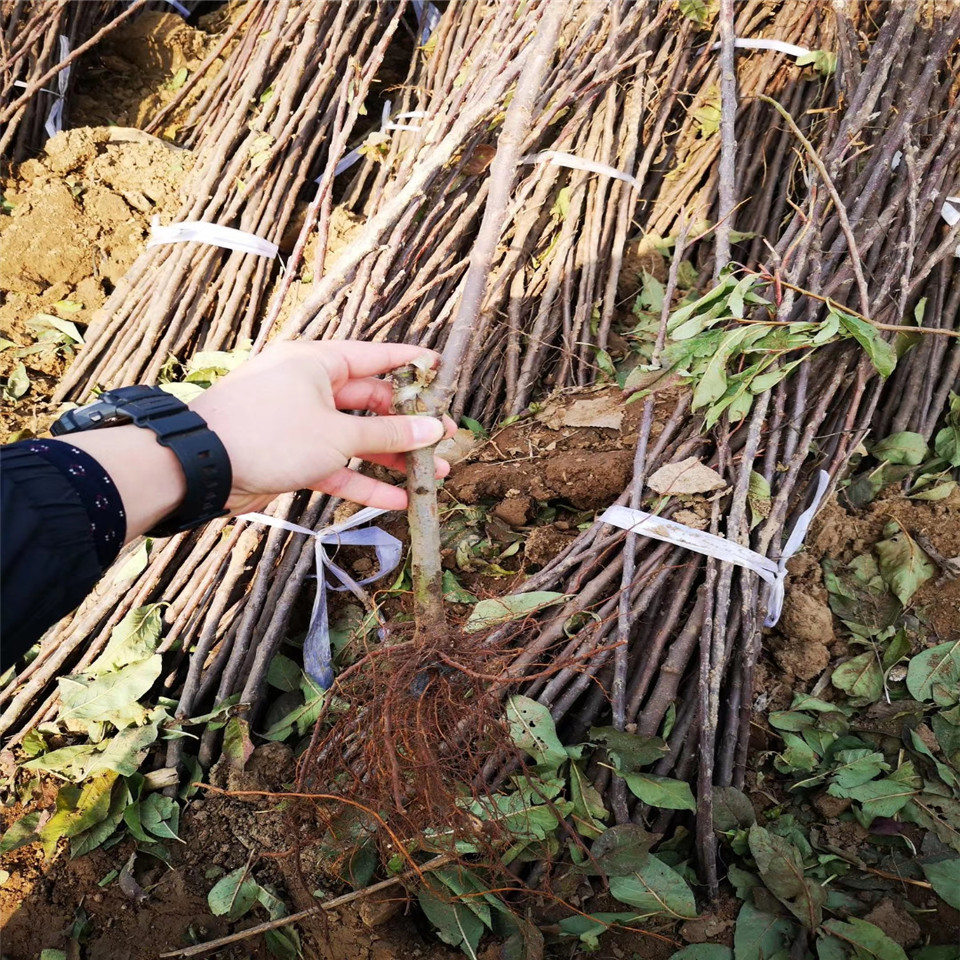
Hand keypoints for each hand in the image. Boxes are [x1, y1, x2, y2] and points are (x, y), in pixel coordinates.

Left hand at [190, 340, 454, 514]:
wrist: (203, 468)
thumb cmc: (269, 434)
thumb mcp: (338, 434)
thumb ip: (389, 435)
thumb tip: (433, 429)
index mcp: (317, 363)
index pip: (375, 357)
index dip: (411, 364)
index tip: (442, 372)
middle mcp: (310, 388)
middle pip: (370, 403)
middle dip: (408, 425)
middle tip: (444, 441)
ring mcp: (301, 425)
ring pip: (357, 440)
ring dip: (392, 458)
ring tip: (432, 475)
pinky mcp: (293, 457)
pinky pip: (337, 467)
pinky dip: (363, 482)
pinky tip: (397, 500)